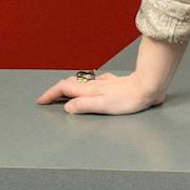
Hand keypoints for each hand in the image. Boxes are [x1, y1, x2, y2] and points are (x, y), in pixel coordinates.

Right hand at [36, 70, 163, 115]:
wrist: (149, 86)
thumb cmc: (130, 98)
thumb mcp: (104, 105)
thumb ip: (84, 105)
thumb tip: (68, 107)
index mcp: (90, 90)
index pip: (63, 89)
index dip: (50, 94)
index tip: (41, 100)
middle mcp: (95, 84)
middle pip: (69, 84)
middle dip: (56, 90)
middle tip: (48, 98)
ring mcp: (105, 83)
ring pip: (81, 82)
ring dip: (69, 87)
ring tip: (63, 92)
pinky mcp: (115, 83)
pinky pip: (95, 82)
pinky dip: (86, 85)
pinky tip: (92, 85)